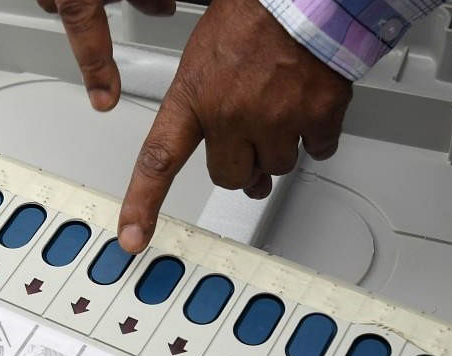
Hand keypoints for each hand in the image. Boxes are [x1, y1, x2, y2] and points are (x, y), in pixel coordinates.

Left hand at [42, 0, 352, 252]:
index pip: (158, 161)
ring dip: (276, 150)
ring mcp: (276, 120)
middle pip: (230, 176)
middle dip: (240, 164)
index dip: (143, 204)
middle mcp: (231, 115)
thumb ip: (203, 104)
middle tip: (248, 141)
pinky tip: (309, 108)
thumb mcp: (204, 56)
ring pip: (275, 167)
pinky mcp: (318, 117)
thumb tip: (215, 141)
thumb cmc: (253, 13)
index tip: (133, 237)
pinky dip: (315, 137)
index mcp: (194, 97)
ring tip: (280, 110)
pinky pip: (316, 151)